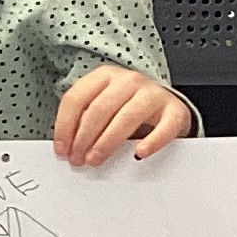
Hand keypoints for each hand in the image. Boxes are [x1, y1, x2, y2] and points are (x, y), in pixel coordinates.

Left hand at [54, 65, 192, 166]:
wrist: (167, 106)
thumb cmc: (128, 108)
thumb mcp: (104, 106)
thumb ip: (85, 120)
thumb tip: (67, 147)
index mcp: (105, 76)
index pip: (76, 98)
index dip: (65, 126)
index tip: (62, 150)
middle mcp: (128, 80)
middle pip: (99, 108)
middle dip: (84, 137)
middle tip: (78, 159)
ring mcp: (153, 93)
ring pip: (127, 116)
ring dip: (107, 142)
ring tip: (96, 159)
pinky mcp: (174, 111)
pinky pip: (164, 127)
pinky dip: (152, 142)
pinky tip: (139, 153)